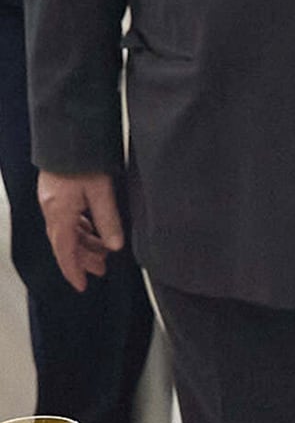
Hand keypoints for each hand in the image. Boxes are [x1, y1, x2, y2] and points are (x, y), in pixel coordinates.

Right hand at [37, 171, 123, 291]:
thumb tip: (115, 247)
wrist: (68, 136)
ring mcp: (52, 201)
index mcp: (59, 213)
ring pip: (67, 231)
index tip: (82, 287)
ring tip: (103, 254)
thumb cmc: (85, 162)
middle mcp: (51, 209)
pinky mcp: (57, 193)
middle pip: (65, 243)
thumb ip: (108, 221)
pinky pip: (67, 219)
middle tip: (102, 270)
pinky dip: (80, 229)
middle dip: (82, 259)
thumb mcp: (102, 193)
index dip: (73, 270)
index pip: (65, 251)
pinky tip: (93, 231)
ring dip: (84, 244)